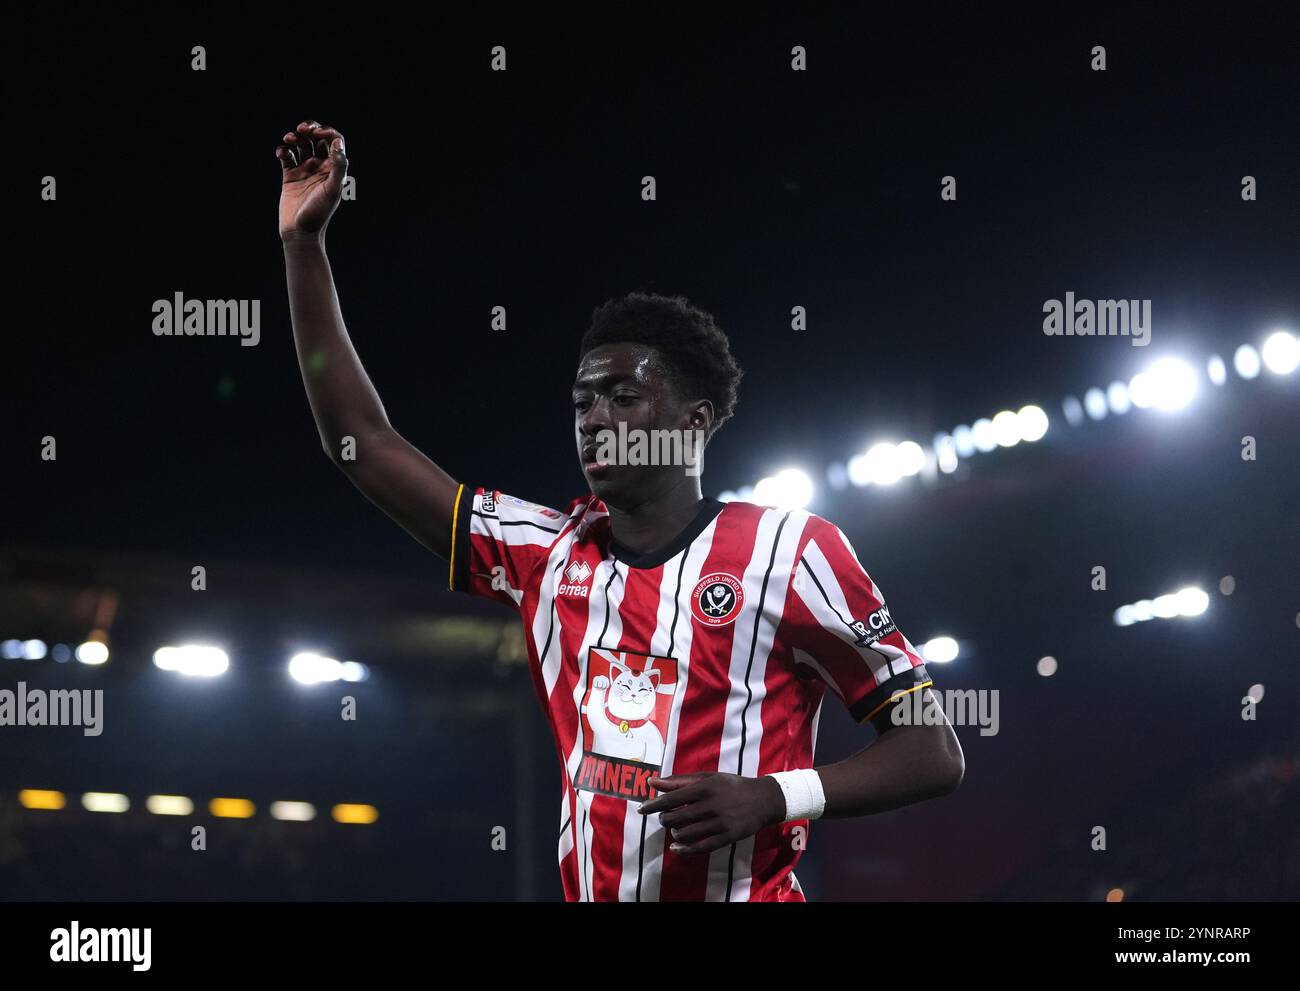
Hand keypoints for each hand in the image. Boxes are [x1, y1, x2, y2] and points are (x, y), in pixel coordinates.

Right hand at [276, 120, 347, 239]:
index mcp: (334, 169)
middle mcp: (321, 167)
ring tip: (289, 138)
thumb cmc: (319, 213)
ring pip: (301, 145)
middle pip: (317, 139)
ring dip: (295, 137)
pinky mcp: (290, 176)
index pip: (335, 141)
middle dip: (310, 129)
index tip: (317, 133)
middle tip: (302, 129)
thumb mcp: (333, 189)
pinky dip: (283, 150)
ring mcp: (305, 170)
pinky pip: (287, 156)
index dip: (327, 132)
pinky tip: (282, 153)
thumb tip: (338, 143)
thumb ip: (338, 166)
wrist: (300, 232)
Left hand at [638, 772, 786, 854]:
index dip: (653, 806)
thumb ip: (678, 781)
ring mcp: (719, 823)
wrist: (763, 799)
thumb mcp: (707, 778)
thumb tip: (652, 782)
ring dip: (674, 834)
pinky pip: (700, 847)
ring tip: (675, 829)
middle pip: (675, 818)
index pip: (671, 799)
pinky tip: (676, 848)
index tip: (641, 810)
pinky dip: (684, 850)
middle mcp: (711, 805)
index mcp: (704, 787)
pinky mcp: (727, 837)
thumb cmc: (730, 786)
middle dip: (664, 820)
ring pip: (685, 834)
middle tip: (666, 818)